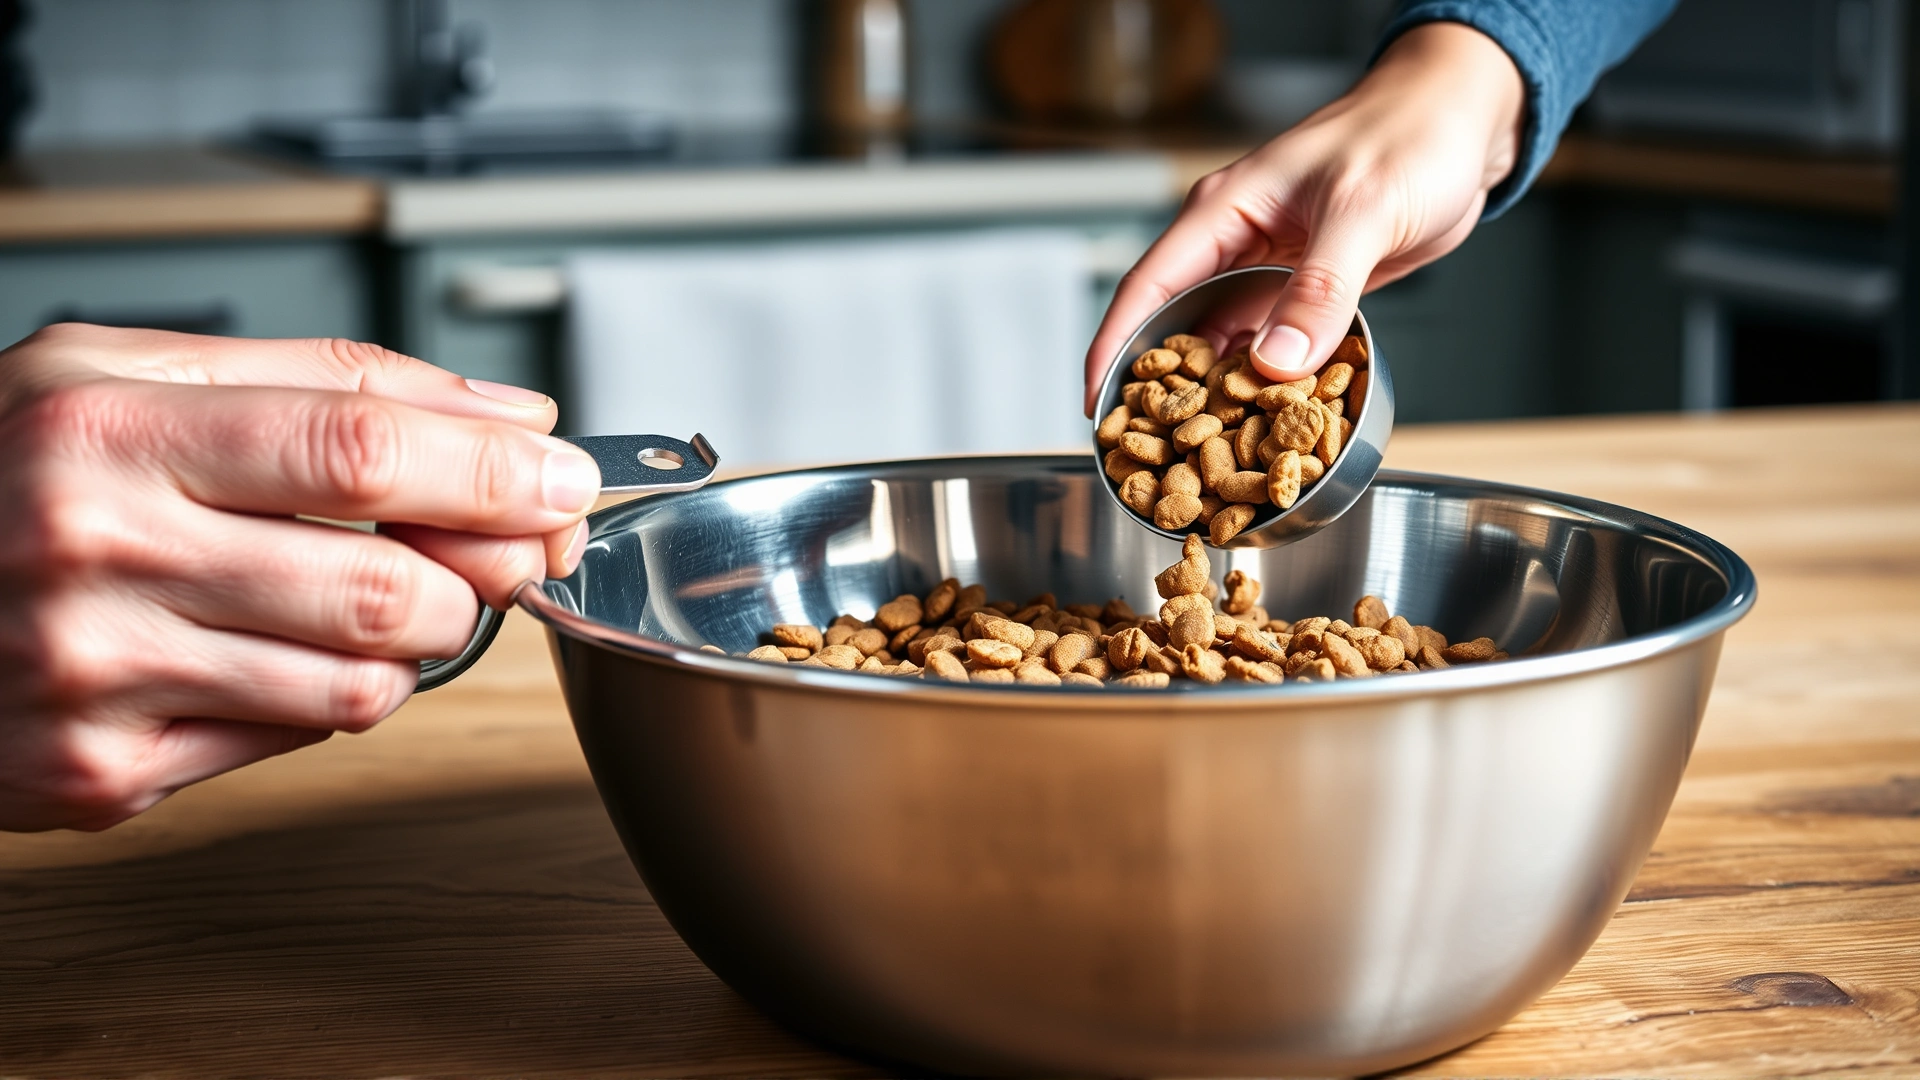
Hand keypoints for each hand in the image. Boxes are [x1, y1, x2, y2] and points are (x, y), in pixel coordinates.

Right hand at [0, 325, 600, 830]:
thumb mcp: (123, 371)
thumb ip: (323, 381)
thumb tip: (507, 420)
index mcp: (105, 425)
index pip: (359, 449)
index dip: (492, 471)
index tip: (565, 478)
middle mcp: (94, 552)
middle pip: (388, 584)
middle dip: (481, 573)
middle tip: (496, 550)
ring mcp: (95, 678)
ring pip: (363, 680)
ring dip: (410, 639)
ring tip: (363, 590)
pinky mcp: (100, 777)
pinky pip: (296, 738)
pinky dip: (327, 692)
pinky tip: (271, 645)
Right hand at [1084, 22, 1524, 411]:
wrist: (1464, 124)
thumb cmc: (1411, 137)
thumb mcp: (1363, 210)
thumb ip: (1320, 286)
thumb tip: (1277, 361)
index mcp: (1223, 211)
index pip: (1146, 288)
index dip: (1115, 349)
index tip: (1099, 407)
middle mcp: (1235, 243)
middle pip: (1175, 324)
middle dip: (1160, 386)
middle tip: (1149, 451)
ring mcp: (1270, 269)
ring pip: (1224, 341)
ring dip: (1216, 390)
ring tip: (1203, 452)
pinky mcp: (1307, 291)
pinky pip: (1272, 344)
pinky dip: (1266, 381)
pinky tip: (1265, 418)